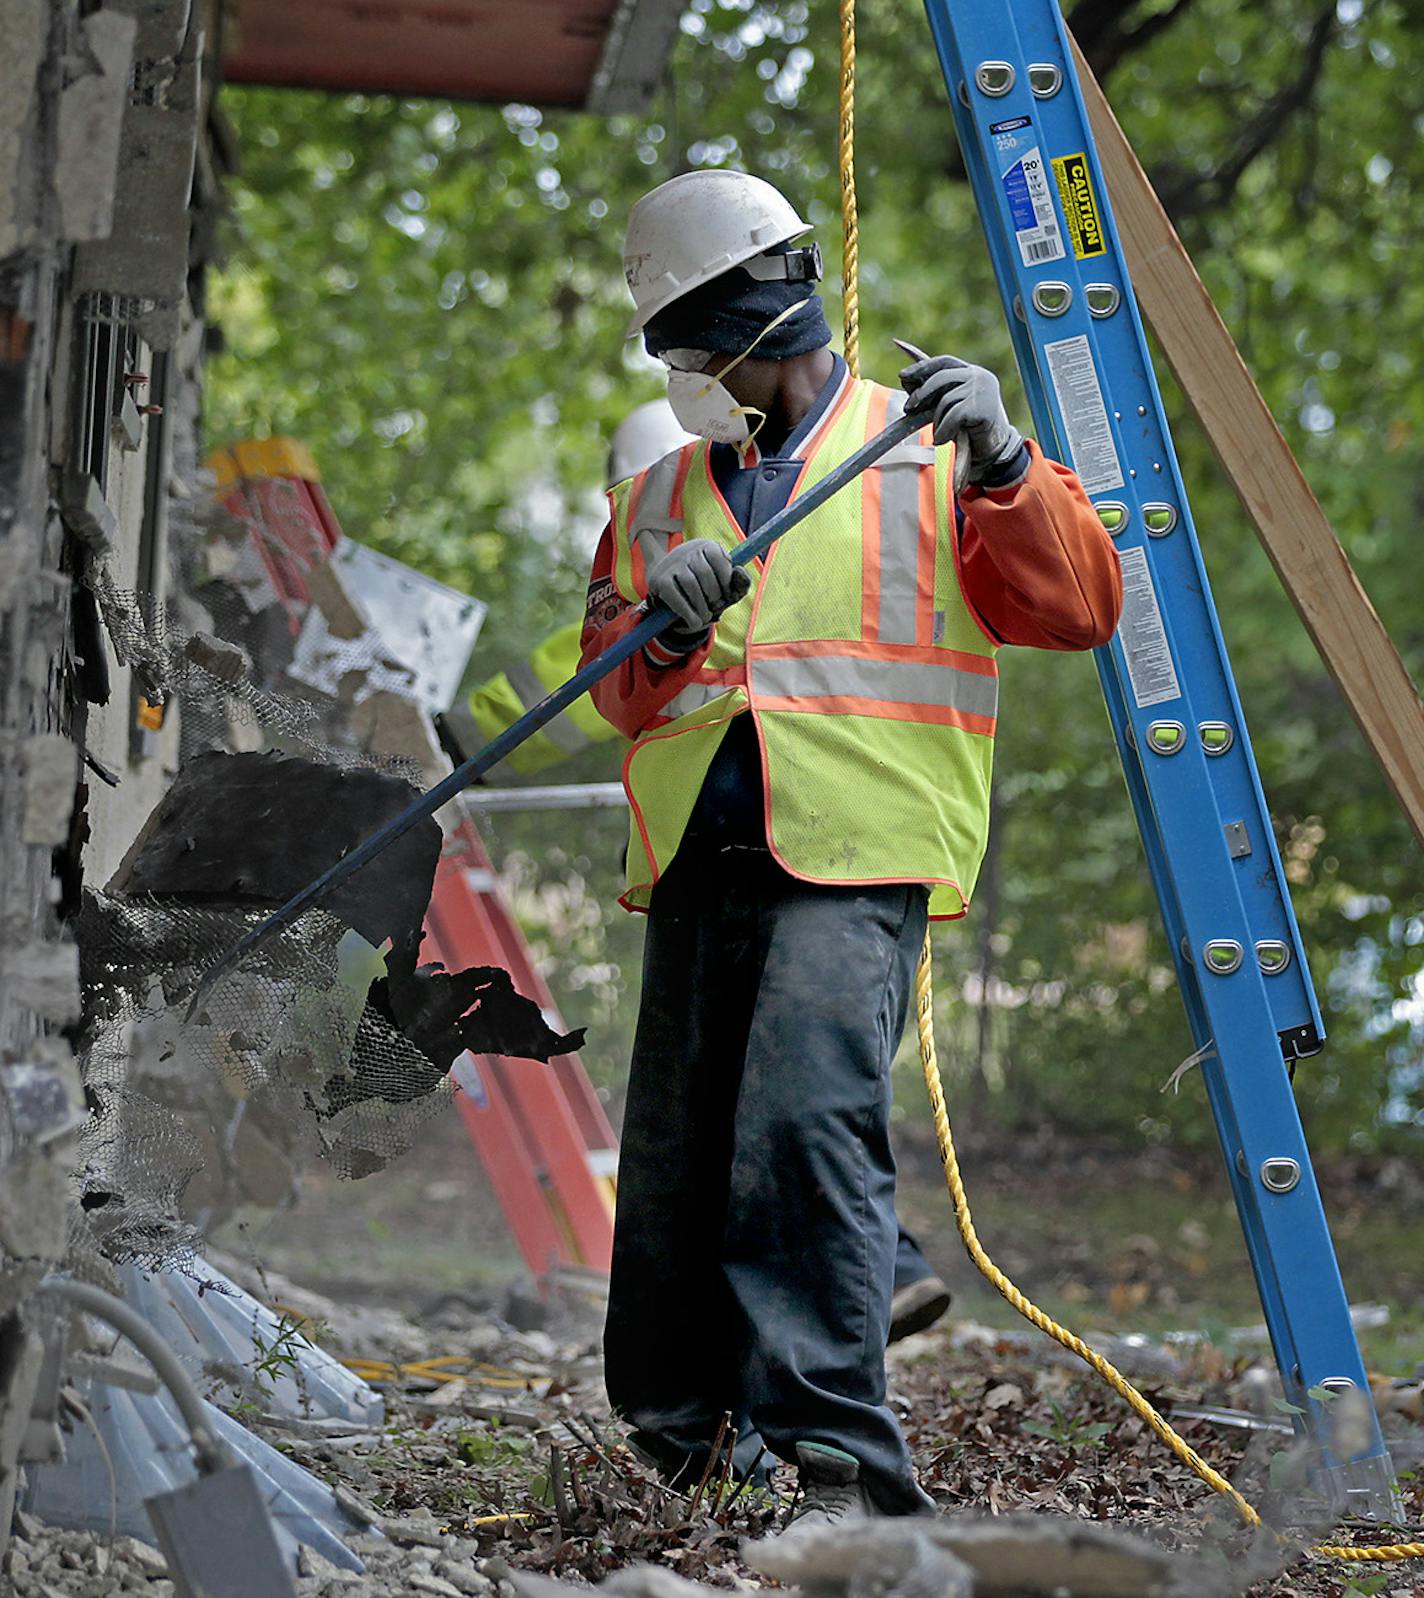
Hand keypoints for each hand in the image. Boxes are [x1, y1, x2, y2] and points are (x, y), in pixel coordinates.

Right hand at [646, 539, 750, 634]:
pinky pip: (675, 597)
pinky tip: (694, 622)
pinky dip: (687, 613)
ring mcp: (671, 564)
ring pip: (691, 585)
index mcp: (707, 547)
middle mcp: (688, 551)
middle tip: (716, 607)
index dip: (726, 580)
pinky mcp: (659, 580)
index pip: (719, 558)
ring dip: (701, 607)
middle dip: (714, 596)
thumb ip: (741, 582)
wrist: (673, 595)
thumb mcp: (727, 588)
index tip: (727, 594)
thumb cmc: (706, 591)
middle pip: (705, 573)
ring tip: (705, 617)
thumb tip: (740, 571)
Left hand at [900, 353, 1023, 481]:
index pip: (944, 362)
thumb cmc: (968, 429)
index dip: (921, 367)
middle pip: (941, 377)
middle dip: (920, 393)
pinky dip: (943, 431)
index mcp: (972, 372)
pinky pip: (952, 416)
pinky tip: (943, 441)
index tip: (902, 375)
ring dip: (937, 421)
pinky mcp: (983, 407)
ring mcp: (982, 390)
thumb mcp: (950, 406)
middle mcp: (979, 376)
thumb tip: (905, 378)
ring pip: (945, 400)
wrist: (993, 451)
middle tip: (908, 409)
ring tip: (940, 435)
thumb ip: (935, 392)